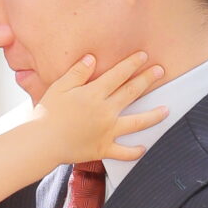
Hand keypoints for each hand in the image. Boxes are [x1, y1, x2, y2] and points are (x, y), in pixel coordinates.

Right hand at [34, 50, 167, 166]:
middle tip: (160, 71)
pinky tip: (144, 148)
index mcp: (94, 93)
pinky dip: (135, 151)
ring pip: (137, 122)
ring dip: (154, 115)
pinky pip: (124, 152)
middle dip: (148, 80)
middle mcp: (105, 111)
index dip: (132, 63)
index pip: (118, 74)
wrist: (41, 142)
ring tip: (166, 110)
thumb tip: (92, 59)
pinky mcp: (103, 148)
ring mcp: (107, 131)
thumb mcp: (59, 87)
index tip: (144, 55)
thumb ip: (77, 72)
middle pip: (132, 92)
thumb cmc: (47, 113)